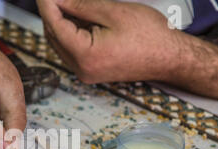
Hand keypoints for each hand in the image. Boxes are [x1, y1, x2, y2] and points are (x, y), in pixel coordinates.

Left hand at [37, 0, 181, 82]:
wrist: (170, 58)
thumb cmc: (150, 35)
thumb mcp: (113, 12)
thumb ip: (80, 6)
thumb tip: (57, 0)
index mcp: (85, 56)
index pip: (55, 26)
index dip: (47, 4)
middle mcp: (81, 69)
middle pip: (54, 37)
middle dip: (51, 13)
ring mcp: (85, 73)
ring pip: (61, 44)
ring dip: (59, 23)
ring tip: (64, 3)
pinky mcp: (91, 72)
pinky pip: (71, 51)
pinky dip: (69, 34)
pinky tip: (74, 18)